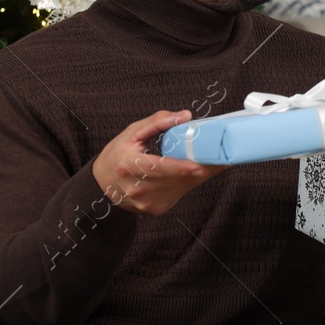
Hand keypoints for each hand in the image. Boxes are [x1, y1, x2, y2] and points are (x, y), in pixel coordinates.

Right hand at [91, 110, 225, 215]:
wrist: (103, 184)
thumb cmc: (119, 155)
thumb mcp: (132, 132)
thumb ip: (158, 122)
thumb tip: (185, 116)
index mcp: (128, 165)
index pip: (158, 168)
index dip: (180, 167)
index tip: (201, 164)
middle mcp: (138, 188)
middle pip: (177, 179)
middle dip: (202, 167)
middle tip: (222, 155)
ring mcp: (147, 202)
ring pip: (183, 187)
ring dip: (201, 174)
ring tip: (214, 159)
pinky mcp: (156, 209)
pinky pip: (180, 193)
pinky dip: (191, 181)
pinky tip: (195, 170)